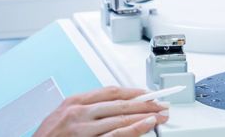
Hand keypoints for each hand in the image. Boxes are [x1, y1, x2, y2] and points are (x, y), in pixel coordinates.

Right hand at [33, 86, 168, 136]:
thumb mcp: (63, 117)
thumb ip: (87, 110)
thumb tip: (116, 108)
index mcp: (74, 102)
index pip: (111, 92)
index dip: (133, 92)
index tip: (148, 94)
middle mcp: (78, 113)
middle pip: (120, 104)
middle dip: (144, 103)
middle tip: (161, 103)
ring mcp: (82, 129)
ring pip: (120, 119)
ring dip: (144, 116)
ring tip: (160, 115)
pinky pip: (114, 136)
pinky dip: (133, 130)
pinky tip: (146, 126)